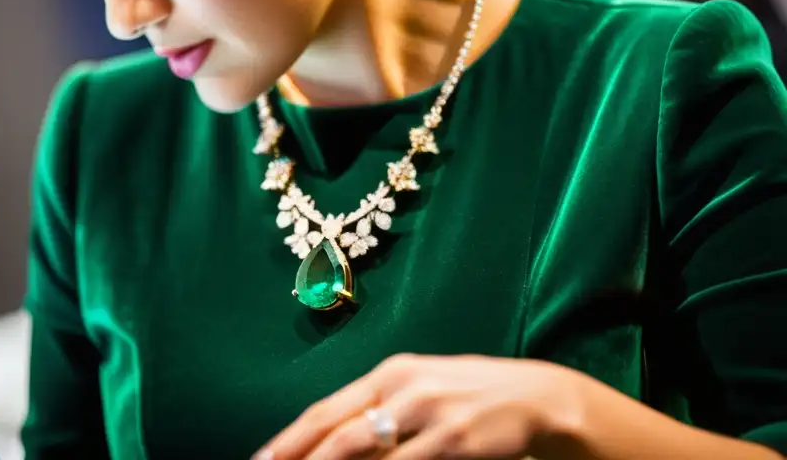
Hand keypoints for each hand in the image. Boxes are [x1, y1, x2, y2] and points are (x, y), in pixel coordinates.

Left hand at [254, 353, 586, 459]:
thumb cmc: (469, 395)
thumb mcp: (421, 389)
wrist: (536, 397)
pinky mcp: (455, 443)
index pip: (326, 410)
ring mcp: (430, 416)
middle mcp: (404, 390)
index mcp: (390, 374)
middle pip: (339, 435)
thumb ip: (378, 411)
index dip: (289, 440)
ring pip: (367, 457)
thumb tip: (330, 443)